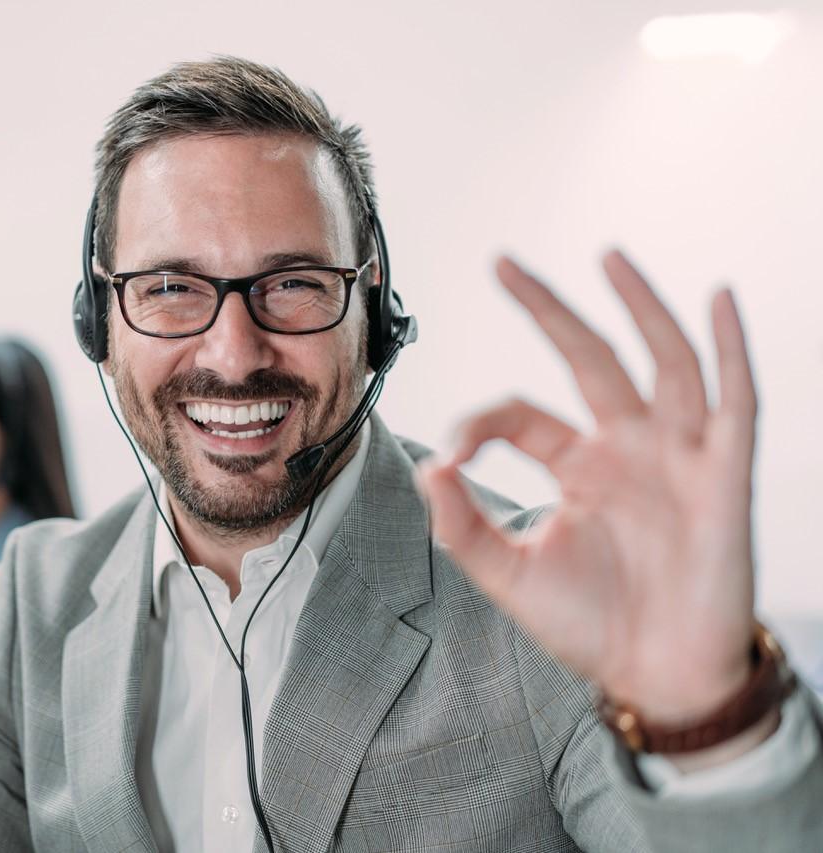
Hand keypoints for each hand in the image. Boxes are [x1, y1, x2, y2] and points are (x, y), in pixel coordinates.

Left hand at [420, 250, 757, 725]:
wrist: (658, 677)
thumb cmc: (588, 626)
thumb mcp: (510, 575)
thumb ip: (463, 525)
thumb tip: (428, 467)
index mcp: (575, 466)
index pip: (521, 414)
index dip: (481, 421)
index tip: (452, 452)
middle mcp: (625, 447)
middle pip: (586, 359)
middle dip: (547, 310)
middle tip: (502, 263)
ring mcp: (677, 455)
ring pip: (662, 361)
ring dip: (639, 306)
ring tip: (606, 257)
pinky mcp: (724, 473)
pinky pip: (734, 399)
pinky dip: (731, 347)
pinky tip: (717, 298)